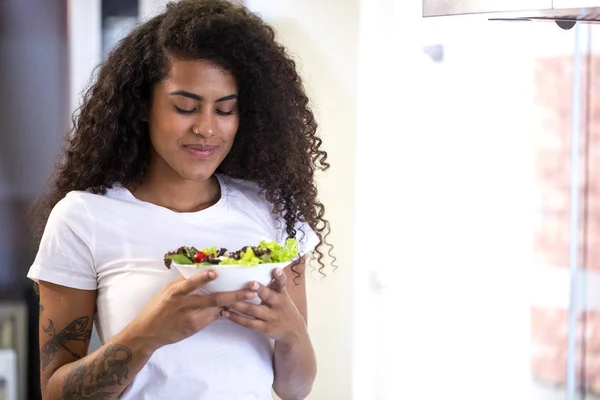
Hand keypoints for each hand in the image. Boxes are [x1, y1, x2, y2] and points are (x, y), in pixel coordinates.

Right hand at [130, 271, 257, 349]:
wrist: (148, 333)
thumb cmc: (158, 307)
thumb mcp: (167, 291)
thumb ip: (183, 281)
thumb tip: (199, 267)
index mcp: (175, 292)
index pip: (191, 283)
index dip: (204, 278)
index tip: (217, 272)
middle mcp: (184, 305)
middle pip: (213, 299)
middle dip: (234, 295)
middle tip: (251, 290)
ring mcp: (191, 318)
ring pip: (216, 309)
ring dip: (234, 303)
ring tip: (249, 297)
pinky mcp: (194, 327)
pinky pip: (212, 317)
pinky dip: (223, 311)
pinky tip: (234, 307)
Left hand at [225, 268, 306, 347]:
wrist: (293, 330)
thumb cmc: (282, 306)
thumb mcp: (282, 295)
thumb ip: (272, 284)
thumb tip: (257, 267)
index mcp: (281, 294)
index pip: (282, 283)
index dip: (279, 276)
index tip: (276, 269)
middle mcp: (277, 304)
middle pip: (268, 296)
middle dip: (260, 289)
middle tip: (251, 283)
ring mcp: (271, 317)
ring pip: (253, 310)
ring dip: (239, 304)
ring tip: (227, 299)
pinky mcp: (264, 328)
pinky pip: (248, 323)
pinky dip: (236, 318)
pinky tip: (225, 312)